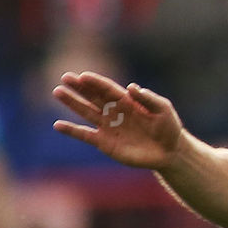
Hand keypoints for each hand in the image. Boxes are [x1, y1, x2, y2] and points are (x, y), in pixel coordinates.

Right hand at [52, 72, 183, 170]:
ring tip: (58, 92)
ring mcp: (108, 127)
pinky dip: (72, 131)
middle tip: (65, 78)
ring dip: (72, 103)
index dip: (95, 82)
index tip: (83, 76)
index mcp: (127, 100)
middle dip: (79, 88)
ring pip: (86, 112)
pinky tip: (58, 125)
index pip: (107, 88)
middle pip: (93, 96)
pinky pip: (85, 135)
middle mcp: (114, 111)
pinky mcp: (105, 143)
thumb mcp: (162, 108)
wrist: (169, 152)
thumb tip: (131, 87)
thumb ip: (147, 98)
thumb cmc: (168, 127)